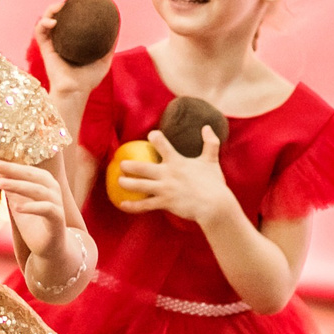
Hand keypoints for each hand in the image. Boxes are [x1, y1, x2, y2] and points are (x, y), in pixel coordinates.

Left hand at [0, 158, 72, 263]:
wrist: (50, 246)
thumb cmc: (33, 221)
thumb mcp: (16, 202)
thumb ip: (7, 188)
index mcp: (42, 181)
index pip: (24, 169)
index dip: (7, 166)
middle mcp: (51, 188)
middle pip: (31, 174)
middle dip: (11, 170)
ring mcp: (56, 202)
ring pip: (38, 190)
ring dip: (18, 185)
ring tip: (1, 184)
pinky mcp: (58, 218)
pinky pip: (47, 209)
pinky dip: (32, 207)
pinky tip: (17, 207)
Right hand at [34, 2, 111, 99]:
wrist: (75, 91)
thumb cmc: (88, 80)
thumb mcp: (104, 60)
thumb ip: (109, 45)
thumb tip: (117, 28)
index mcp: (71, 42)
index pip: (68, 22)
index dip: (70, 9)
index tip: (78, 0)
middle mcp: (60, 41)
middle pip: (56, 18)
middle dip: (58, 6)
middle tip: (68, 1)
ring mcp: (52, 44)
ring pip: (45, 22)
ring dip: (49, 11)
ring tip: (58, 6)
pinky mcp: (45, 49)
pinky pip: (40, 32)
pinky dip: (43, 24)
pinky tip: (53, 21)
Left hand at [115, 127, 234, 222]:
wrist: (215, 205)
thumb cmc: (214, 183)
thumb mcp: (211, 160)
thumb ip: (210, 143)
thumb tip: (208, 127)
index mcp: (177, 161)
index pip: (162, 144)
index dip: (155, 137)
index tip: (151, 135)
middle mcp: (168, 173)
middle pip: (143, 167)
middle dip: (130, 165)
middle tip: (121, 163)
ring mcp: (165, 189)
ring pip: (140, 186)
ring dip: (127, 183)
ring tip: (119, 181)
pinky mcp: (165, 203)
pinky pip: (145, 205)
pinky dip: (133, 206)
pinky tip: (122, 204)